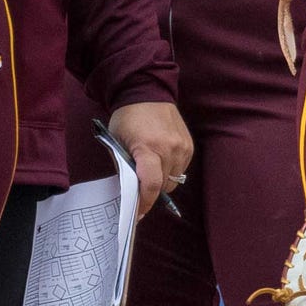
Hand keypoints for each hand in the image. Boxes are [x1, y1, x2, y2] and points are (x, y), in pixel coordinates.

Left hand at [108, 100, 193, 218]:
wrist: (147, 91)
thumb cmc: (127, 118)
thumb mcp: (116, 142)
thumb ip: (124, 167)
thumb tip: (130, 191)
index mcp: (147, 147)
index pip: (151, 184)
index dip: (144, 203)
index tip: (137, 214)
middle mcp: (169, 148)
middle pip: (163, 186)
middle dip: (150, 193)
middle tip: (139, 192)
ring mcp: (182, 147)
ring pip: (174, 180)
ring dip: (162, 182)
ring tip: (149, 173)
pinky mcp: (189, 145)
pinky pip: (181, 169)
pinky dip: (170, 171)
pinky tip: (160, 162)